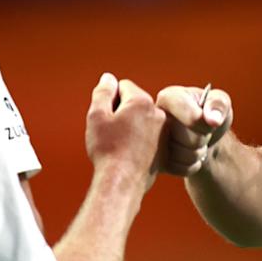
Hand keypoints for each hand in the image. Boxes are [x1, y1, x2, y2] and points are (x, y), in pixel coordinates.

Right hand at [84, 73, 166, 188]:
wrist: (122, 182)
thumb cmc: (107, 149)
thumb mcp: (97, 116)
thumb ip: (103, 93)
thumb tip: (108, 78)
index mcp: (142, 102)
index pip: (123, 87)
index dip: (109, 100)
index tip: (104, 117)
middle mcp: (158, 114)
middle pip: (134, 103)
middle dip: (120, 112)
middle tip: (109, 131)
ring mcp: (164, 132)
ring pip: (142, 120)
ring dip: (130, 127)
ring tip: (118, 144)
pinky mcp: (165, 148)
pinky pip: (149, 136)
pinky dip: (139, 141)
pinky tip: (128, 153)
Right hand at [155, 84, 233, 175]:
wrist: (204, 135)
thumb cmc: (210, 113)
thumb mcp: (220, 101)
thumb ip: (219, 104)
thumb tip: (213, 120)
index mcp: (168, 98)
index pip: (187, 114)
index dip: (203, 123)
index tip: (210, 123)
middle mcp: (153, 117)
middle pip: (187, 138)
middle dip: (202, 138)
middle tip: (201, 131)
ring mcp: (150, 140)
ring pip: (180, 155)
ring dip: (196, 153)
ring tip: (196, 142)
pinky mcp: (153, 160)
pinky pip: (177, 169)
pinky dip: (190, 165)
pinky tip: (189, 154)